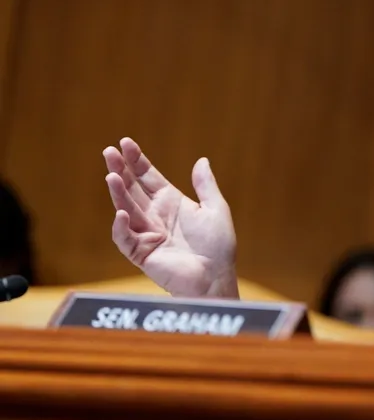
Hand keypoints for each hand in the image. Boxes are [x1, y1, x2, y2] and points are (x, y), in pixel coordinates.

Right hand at [103, 137, 238, 298]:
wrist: (216, 276)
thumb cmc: (218, 245)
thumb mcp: (216, 209)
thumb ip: (205, 186)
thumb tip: (202, 160)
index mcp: (171, 202)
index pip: (149, 177)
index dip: (137, 160)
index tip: (126, 143)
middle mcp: (156, 215)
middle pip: (132, 189)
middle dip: (121, 170)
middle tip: (109, 152)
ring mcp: (147, 234)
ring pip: (126, 209)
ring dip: (118, 193)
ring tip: (112, 176)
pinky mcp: (142, 254)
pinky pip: (126, 239)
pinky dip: (121, 227)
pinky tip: (121, 213)